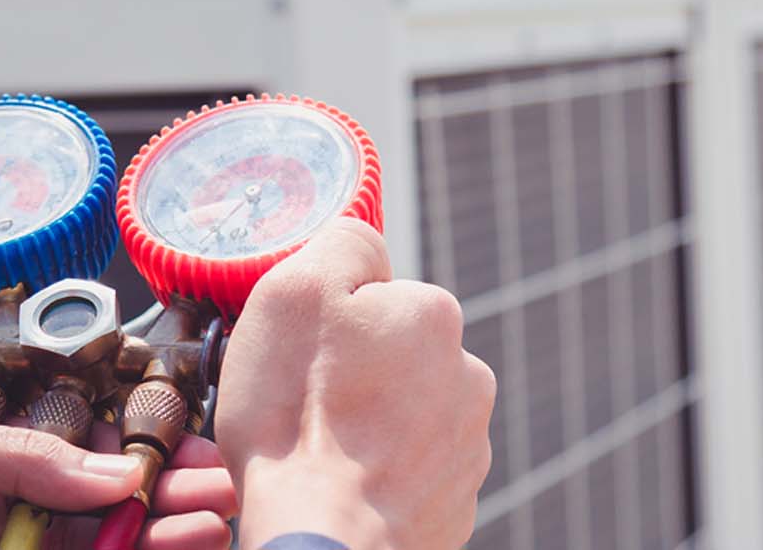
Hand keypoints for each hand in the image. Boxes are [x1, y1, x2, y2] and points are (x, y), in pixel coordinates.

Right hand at [214, 218, 497, 548]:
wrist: (325, 542)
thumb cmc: (298, 420)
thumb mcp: (293, 292)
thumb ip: (340, 243)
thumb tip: (363, 243)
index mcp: (434, 315)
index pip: (374, 294)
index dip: (327, 321)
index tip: (299, 354)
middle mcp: (468, 374)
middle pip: (393, 355)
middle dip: (353, 374)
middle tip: (301, 406)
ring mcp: (468, 445)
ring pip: (403, 414)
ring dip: (368, 425)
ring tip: (320, 453)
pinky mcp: (456, 502)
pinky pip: (409, 472)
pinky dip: (377, 476)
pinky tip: (342, 487)